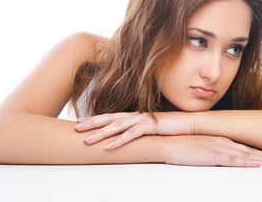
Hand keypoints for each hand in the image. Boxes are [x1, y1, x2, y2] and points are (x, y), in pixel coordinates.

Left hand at [75, 111, 192, 149]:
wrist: (185, 123)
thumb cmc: (166, 127)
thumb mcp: (147, 128)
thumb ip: (135, 130)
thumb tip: (122, 137)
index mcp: (133, 115)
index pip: (109, 116)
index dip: (94, 118)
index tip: (78, 122)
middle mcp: (135, 115)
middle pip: (109, 118)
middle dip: (91, 123)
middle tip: (75, 128)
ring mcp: (142, 119)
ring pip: (117, 126)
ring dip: (101, 133)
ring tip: (87, 140)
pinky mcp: (150, 126)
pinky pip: (132, 135)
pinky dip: (120, 141)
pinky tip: (109, 147)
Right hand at [161, 135, 261, 166]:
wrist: (167, 142)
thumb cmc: (182, 146)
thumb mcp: (203, 147)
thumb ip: (215, 151)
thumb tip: (224, 158)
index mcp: (223, 139)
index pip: (247, 146)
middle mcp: (224, 141)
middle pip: (251, 150)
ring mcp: (219, 147)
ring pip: (246, 154)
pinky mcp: (212, 154)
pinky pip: (233, 159)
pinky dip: (246, 161)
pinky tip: (256, 163)